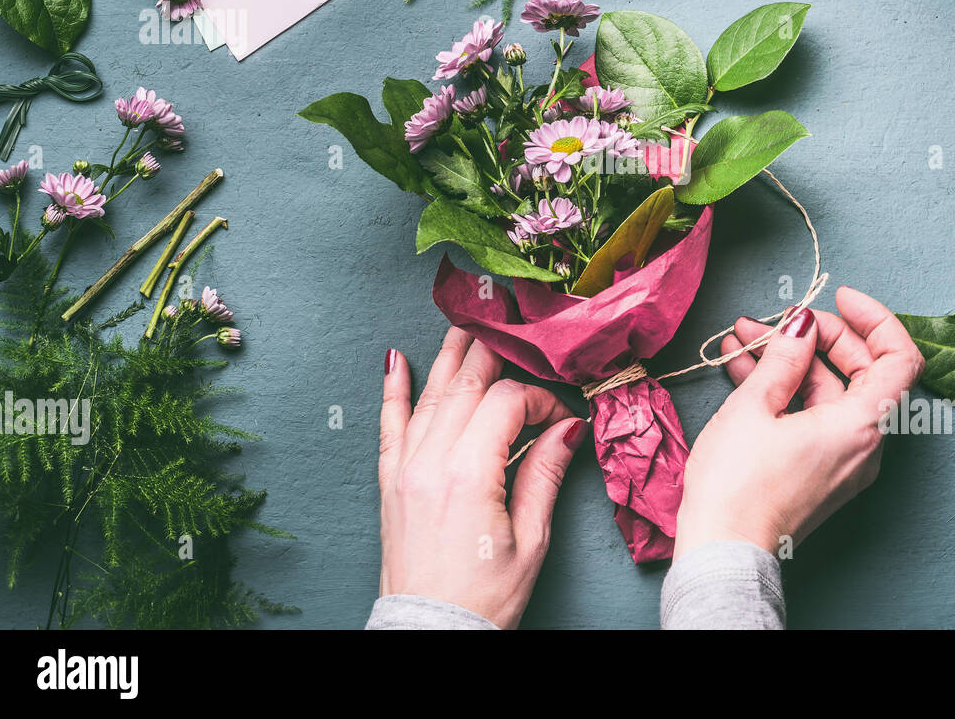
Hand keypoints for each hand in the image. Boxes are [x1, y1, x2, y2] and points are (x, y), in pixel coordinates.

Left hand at [377, 327, 587, 627]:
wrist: (432, 632)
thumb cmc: (484, 596)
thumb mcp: (530, 538)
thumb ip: (544, 472)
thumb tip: (566, 426)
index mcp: (468, 475)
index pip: (505, 403)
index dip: (536, 397)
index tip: (556, 413)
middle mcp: (430, 463)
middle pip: (464, 385)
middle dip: (492, 352)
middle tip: (510, 324)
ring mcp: (405, 470)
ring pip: (429, 395)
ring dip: (448, 354)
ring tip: (464, 322)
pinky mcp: (391, 483)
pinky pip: (388, 425)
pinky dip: (392, 390)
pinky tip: (394, 361)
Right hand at [674, 286, 923, 558]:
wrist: (721, 549)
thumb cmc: (738, 484)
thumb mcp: (754, 405)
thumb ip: (784, 356)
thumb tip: (802, 325)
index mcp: (861, 426)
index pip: (899, 358)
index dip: (875, 319)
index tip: (839, 297)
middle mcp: (863, 444)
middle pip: (860, 371)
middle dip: (817, 335)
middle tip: (775, 320)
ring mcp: (842, 460)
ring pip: (829, 393)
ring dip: (790, 361)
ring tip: (742, 337)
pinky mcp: (819, 470)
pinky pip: (813, 416)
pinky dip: (785, 389)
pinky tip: (743, 368)